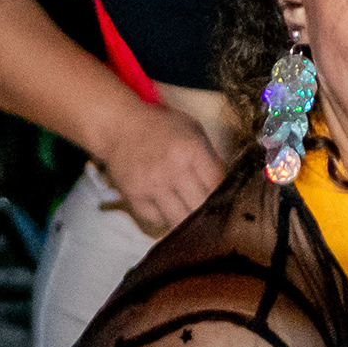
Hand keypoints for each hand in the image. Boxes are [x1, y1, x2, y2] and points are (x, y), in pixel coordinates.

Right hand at [95, 104, 228, 235]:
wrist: (121, 126)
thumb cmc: (162, 129)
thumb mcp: (194, 131)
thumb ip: (211, 159)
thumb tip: (226, 189)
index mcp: (191, 150)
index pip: (216, 187)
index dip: (221, 196)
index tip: (221, 198)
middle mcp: (171, 169)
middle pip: (199, 207)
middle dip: (205, 210)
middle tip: (206, 209)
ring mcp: (151, 185)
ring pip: (179, 220)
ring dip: (186, 218)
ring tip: (186, 209)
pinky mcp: (134, 196)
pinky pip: (157, 220)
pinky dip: (164, 216)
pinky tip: (165, 203)